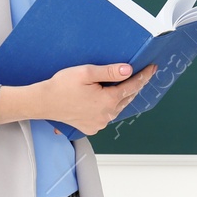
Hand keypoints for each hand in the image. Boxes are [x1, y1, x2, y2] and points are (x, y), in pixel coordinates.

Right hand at [41, 62, 156, 135]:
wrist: (44, 102)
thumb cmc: (62, 86)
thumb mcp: (86, 72)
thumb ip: (109, 72)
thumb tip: (128, 70)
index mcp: (108, 101)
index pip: (132, 86)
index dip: (144, 76)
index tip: (152, 68)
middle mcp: (106, 115)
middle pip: (127, 98)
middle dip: (135, 85)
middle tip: (142, 74)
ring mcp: (99, 123)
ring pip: (117, 107)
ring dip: (122, 96)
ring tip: (124, 84)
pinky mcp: (91, 127)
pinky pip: (106, 115)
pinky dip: (110, 107)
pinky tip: (107, 98)